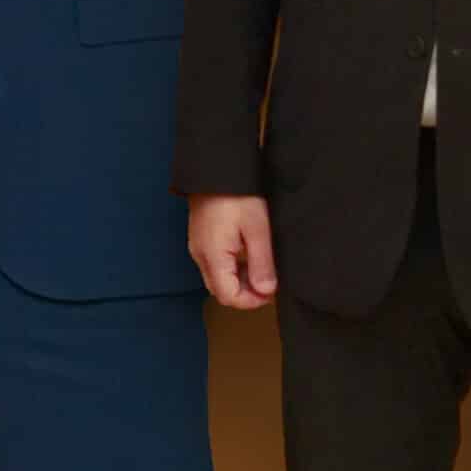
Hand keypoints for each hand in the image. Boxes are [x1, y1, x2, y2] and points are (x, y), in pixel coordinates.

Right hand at [188, 193, 277, 308]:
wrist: (216, 169)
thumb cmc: (237, 195)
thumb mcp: (257, 230)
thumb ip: (262, 264)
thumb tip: (266, 292)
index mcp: (213, 257)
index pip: (229, 297)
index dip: (252, 301)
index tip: (271, 291)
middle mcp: (200, 256)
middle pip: (221, 291)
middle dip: (246, 293)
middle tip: (268, 280)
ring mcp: (198, 247)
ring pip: (217, 279)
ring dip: (239, 281)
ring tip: (260, 265)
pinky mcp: (200, 239)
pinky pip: (214, 265)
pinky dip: (231, 268)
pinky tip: (246, 253)